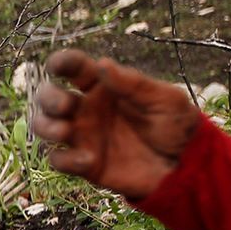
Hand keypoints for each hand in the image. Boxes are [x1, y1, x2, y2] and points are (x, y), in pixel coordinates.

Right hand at [28, 49, 200, 201]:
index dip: (61, 62)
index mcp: (103, 86)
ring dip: (45, 126)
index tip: (57, 66)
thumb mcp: (165, 99)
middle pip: (48, 95)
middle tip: (65, 106)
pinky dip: (65, 160)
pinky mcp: (84, 164)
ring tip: (65, 132)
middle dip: (48, 97)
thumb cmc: (177, 126)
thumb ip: (134, 83)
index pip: (74, 68)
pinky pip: (58, 160)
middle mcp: (86, 108)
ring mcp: (83, 136)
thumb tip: (104, 63)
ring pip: (44, 125)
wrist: (186, 167)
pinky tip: (88, 160)